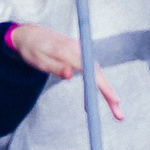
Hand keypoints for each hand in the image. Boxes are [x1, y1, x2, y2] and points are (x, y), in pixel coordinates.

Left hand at [5, 24, 124, 120]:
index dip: (103, 86)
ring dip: (106, 93)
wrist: (29, 34)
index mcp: (66, 50)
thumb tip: (69, 75)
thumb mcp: (38, 60)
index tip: (115, 99)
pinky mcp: (80, 54)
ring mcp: (80, 51)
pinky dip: (96, 86)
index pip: (90, 70)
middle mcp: (77, 49)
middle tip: (119, 115)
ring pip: (97, 74)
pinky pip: (91, 72)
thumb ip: (54, 67)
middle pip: (98, 74)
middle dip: (110, 94)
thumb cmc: (32, 49)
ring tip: (115, 112)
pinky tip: (90, 102)